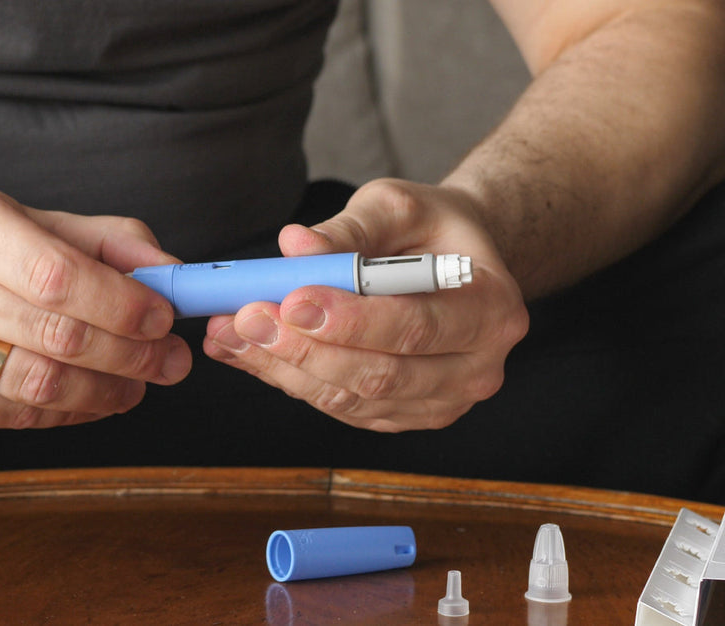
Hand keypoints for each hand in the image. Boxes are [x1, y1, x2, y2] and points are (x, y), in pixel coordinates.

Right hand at [0, 188, 190, 427]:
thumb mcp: (36, 222)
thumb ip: (111, 243)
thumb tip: (175, 276)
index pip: (57, 274)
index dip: (121, 304)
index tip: (165, 318)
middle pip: (54, 334)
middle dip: (129, 354)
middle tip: (171, 362)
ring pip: (37, 384)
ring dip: (105, 391)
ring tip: (139, 385)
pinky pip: (15, 415)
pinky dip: (68, 412)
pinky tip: (94, 399)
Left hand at [203, 179, 528, 431]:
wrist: (452, 262)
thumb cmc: (430, 229)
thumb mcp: (398, 207)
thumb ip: (349, 228)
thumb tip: (294, 246)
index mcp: (492, 309)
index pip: (417, 326)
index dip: (351, 320)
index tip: (292, 299)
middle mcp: (477, 368)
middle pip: (382, 374)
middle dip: (305, 348)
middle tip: (246, 316)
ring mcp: (442, 401)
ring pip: (354, 398)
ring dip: (284, 368)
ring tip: (231, 331)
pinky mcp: (404, 415)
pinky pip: (341, 407)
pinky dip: (289, 379)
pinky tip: (248, 350)